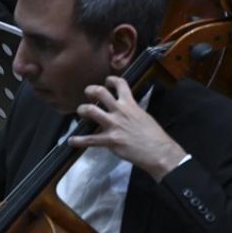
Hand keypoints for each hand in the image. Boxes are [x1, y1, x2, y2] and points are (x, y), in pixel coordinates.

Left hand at [68, 76, 187, 180]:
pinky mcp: (110, 140)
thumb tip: (124, 109)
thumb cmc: (154, 136)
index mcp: (130, 105)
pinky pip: (89, 139)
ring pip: (90, 110)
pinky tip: (71, 141)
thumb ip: (131, 111)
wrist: (159, 152)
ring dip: (82, 110)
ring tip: (81, 113)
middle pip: (100, 92)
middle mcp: (120, 111)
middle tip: (88, 95)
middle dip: (90, 90)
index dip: (111, 80)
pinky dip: (78, 140)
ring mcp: (113, 125)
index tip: (106, 81)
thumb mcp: (143, 116)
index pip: (120, 84)